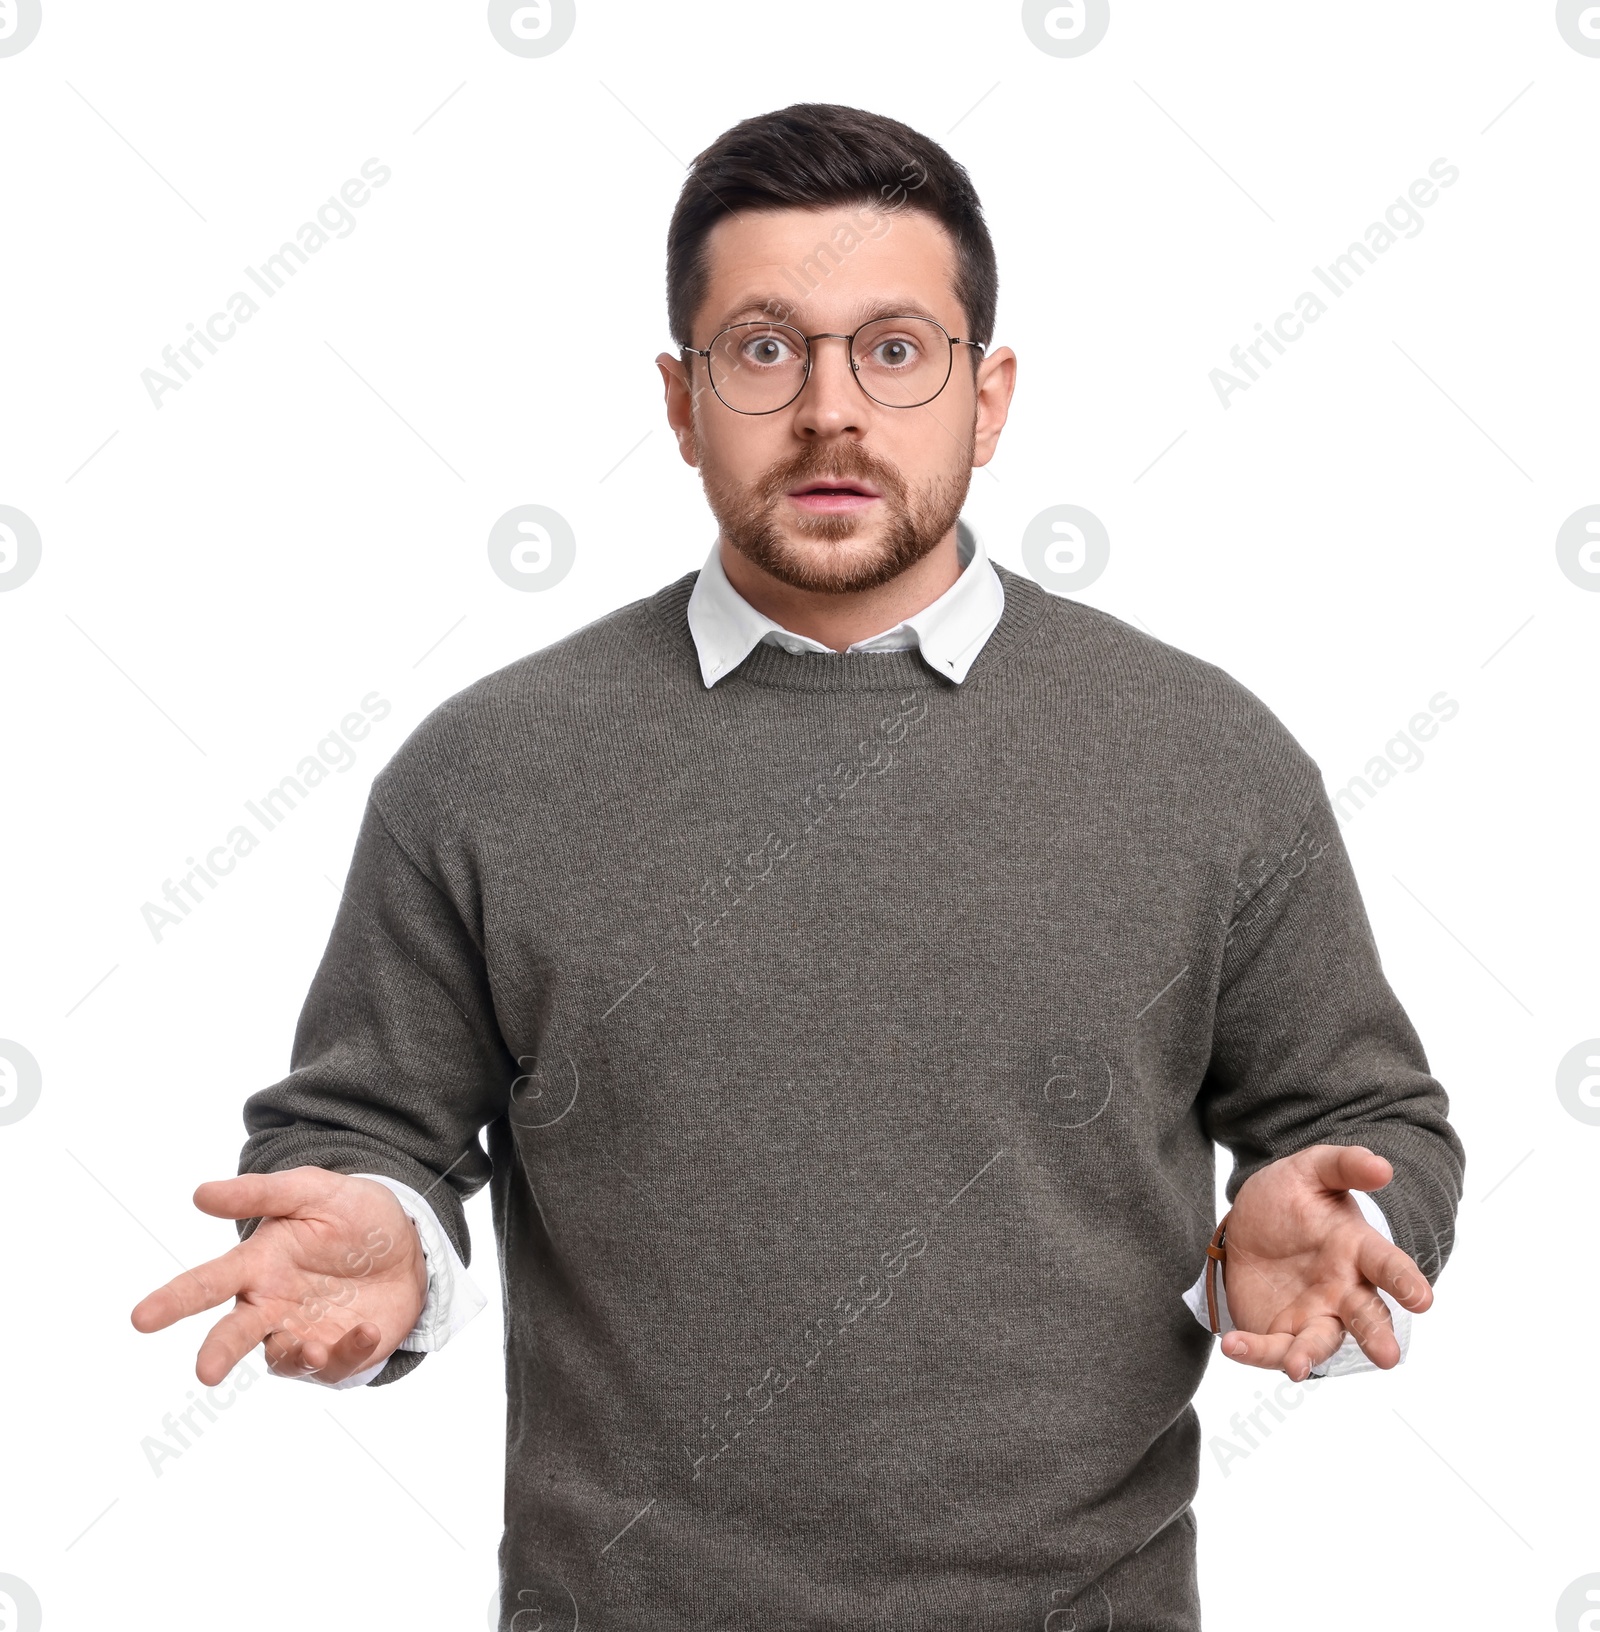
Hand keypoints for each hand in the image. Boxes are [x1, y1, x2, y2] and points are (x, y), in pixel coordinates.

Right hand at [130, 1167, 428, 1385]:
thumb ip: (261, 1194)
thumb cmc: (352, 1215)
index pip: (207, 1283)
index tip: (141, 1319)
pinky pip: (335, 1364)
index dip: (174, 1301)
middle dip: (218, 1352)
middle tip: (206, 1371)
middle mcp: (271, 1306)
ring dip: (294, 1355)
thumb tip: (199, 1194)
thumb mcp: (314, 1191)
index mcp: (258, 1265)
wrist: (409, 1243)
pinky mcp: (338, 1352)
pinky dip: (349, 1351)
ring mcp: (303, 1332)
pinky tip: (366, 1328)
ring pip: (283, 1358)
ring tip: (312, 1347)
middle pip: (234, 1334)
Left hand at [1217, 1144, 1432, 1380]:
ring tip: (1297, 1368)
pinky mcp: (1280, 1331)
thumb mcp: (1313, 1169)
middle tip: (1388, 1357)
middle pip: (1366, 1316)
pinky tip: (1232, 1345)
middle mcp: (1344, 1290)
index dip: (1405, 1281)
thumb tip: (1383, 1167)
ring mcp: (1314, 1315)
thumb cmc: (1293, 1197)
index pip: (1388, 1266)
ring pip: (1320, 1342)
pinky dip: (1255, 1351)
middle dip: (1377, 1336)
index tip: (1421, 1299)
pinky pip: (1271, 1346)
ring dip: (1310, 1356)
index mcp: (1358, 1250)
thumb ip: (1345, 1165)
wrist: (1250, 1222)